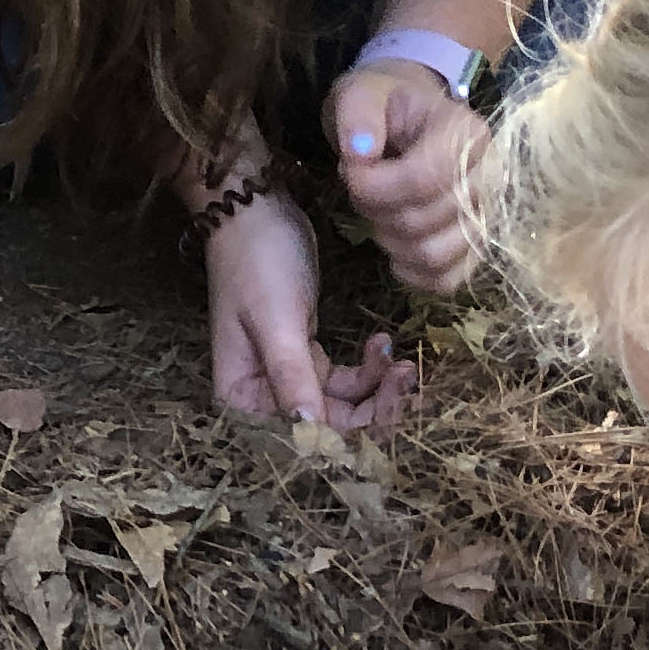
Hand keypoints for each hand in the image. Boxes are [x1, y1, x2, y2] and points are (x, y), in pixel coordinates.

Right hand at [203, 190, 418, 432]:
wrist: (255, 209)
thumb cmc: (256, 263)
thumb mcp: (275, 319)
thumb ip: (291, 376)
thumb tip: (308, 431)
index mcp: (242, 397)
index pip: (299, 439)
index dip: (347, 440)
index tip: (390, 413)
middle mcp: (262, 396)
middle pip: (327, 429)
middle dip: (373, 413)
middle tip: (407, 382)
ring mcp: (287, 375)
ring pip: (344, 407)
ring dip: (377, 390)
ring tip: (403, 362)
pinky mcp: (307, 354)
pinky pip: (347, 381)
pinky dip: (370, 369)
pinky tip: (383, 343)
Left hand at [328, 60, 492, 294]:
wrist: (405, 120)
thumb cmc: (385, 105)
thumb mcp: (362, 93)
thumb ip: (358, 115)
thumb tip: (360, 153)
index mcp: (468, 134)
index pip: (423, 179)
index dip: (375, 187)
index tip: (350, 173)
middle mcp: (490, 178)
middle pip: (423, 220)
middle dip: (375, 210)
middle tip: (362, 188)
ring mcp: (487, 216)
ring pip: (434, 255)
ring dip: (390, 241)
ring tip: (378, 212)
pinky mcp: (475, 247)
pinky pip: (448, 280)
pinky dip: (412, 273)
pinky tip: (393, 248)